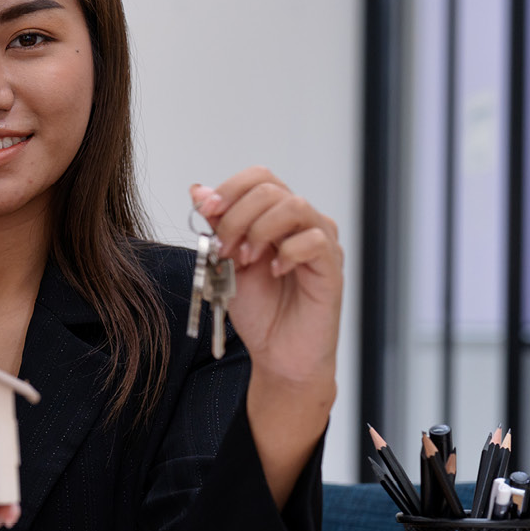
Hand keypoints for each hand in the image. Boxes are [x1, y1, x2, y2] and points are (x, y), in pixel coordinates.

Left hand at [191, 167, 341, 506]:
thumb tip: (198, 190)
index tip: (207, 212)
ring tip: (246, 260)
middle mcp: (301, 222)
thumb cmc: (259, 310)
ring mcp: (320, 241)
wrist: (278, 353)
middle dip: (236, 216)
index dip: (229, 189)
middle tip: (224, 249)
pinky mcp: (331, 266)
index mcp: (275, 216)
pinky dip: (286, 253)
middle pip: (270, 188)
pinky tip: (273, 272)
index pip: (258, 178)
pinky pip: (313, 240)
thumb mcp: (226, 263)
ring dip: (259, 230)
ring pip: (293, 206)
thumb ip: (217, 227)